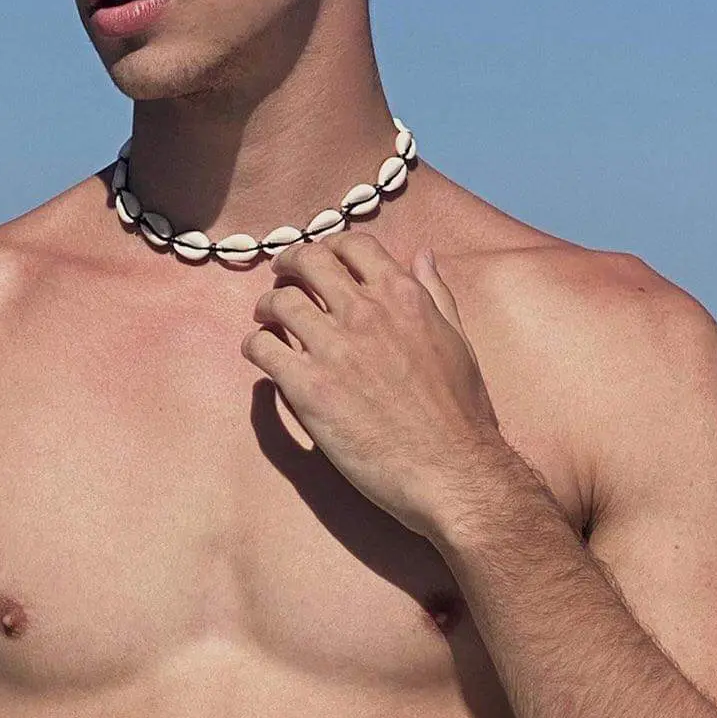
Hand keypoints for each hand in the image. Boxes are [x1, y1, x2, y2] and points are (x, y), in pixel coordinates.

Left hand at [241, 234, 504, 543]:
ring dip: (267, 306)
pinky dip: (255, 345)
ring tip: (266, 318)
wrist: (453, 472)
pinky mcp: (309, 388)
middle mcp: (365, 312)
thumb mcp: (458, 340)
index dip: (329, 246)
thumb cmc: (461, 414)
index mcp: (403, 297)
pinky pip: (263, 348)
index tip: (320, 260)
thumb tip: (423, 255)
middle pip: (308, 261)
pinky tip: (260, 355)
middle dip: (289, 263)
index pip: (353, 245)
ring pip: (279, 301)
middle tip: (281, 277)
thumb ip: (436, 294)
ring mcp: (334, 348)